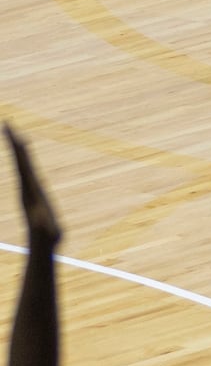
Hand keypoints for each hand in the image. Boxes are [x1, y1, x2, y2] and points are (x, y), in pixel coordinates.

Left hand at [5, 127, 59, 253]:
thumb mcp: (47, 231)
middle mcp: (25, 186)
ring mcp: (28, 188)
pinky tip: (26, 156)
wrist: (42, 242)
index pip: (22, 164)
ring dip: (19, 149)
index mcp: (28, 189)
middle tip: (8, 124)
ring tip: (16, 136)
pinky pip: (28, 170)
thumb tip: (45, 228)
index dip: (18, 149)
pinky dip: (26, 160)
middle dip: (14, 142)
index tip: (12, 134)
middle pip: (19, 160)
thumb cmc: (46, 235)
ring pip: (22, 164)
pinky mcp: (33, 192)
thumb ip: (46, 228)